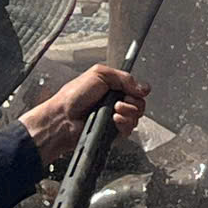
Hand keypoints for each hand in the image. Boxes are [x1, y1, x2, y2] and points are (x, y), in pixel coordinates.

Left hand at [20, 64, 148, 165]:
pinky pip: (129, 130)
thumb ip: (123, 77)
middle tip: (119, 101)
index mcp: (112, 87)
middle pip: (139, 103)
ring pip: (136, 117)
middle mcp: (115, 102)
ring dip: (128, 112)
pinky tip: (114, 120)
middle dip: (133, 101)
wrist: (64, 118)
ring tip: (114, 110)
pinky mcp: (113, 133)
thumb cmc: (74, 95)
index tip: (134, 90)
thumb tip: (143, 87)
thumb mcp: (99, 74)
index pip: (135, 88)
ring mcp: (115, 118)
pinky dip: (124, 124)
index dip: (137, 90)